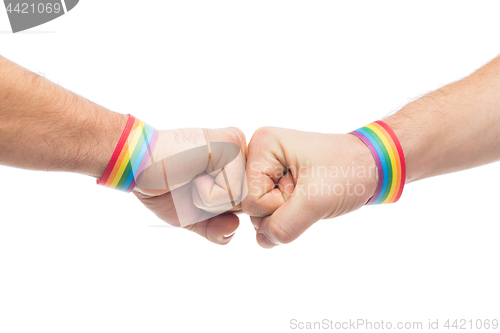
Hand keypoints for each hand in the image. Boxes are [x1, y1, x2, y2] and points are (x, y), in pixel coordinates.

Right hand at [133, 127, 246, 244]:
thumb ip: (217, 229)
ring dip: (208, 201)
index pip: (244, 205)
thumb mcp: (192, 216)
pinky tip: (191, 174)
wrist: (136, 164)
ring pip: (241, 200)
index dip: (216, 211)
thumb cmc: (162, 186)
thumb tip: (235, 227)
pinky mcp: (230, 146)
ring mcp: (238, 147)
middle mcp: (241, 152)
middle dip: (214, 207)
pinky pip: (231, 192)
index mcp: (235, 165)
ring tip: (190, 177)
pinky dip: (206, 194)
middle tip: (190, 183)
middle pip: (246, 204)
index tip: (192, 188)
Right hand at [242, 127, 377, 247]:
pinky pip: (269, 212)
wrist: (372, 167)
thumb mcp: (316, 201)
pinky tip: (304, 201)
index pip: (249, 199)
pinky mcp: (275, 181)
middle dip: (281, 210)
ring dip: (287, 213)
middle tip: (308, 192)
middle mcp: (259, 153)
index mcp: (263, 144)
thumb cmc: (348, 172)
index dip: (277, 204)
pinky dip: (288, 215)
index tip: (303, 188)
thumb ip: (283, 225)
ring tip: (309, 194)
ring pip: (259, 212)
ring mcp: (266, 168)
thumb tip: (263, 241)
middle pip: (250, 206)